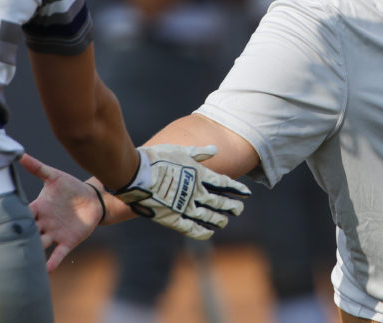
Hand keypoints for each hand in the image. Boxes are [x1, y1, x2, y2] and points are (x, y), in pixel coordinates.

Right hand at [19, 154, 100, 271]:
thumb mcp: (55, 177)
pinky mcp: (68, 241)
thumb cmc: (72, 188)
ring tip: (20, 259)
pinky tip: (46, 268)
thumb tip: (20, 155)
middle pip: (27, 233)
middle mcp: (43, 224)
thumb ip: (38, 168)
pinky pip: (58, 253)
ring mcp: (55, 233)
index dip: (11, 218)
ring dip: (32, 251)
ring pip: (39, 244)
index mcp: (38, 209)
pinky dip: (52, 261)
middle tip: (0, 246)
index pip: (21, 215)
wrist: (94, 199)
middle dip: (16, 238)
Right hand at [111, 144, 250, 239]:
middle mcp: (195, 191)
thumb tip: (215, 149)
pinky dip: (201, 231)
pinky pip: (191, 228)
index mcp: (198, 174)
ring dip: (218, 219)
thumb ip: (198, 152)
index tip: (247, 193)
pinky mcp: (172, 218)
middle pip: (218, 201)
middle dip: (231, 205)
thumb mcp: (180, 150)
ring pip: (207, 215)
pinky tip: (209, 233)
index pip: (223, 182)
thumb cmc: (155, 158)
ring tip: (225, 221)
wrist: (136, 173)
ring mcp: (185, 206)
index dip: (236, 188)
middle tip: (240, 209)